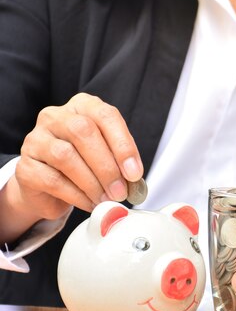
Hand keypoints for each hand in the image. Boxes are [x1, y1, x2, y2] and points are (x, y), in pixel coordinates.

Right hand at [0, 93, 142, 241]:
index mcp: (82, 106)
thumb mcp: (107, 157)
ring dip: (92, 183)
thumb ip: (121, 162)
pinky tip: (90, 203)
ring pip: (66, 156)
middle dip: (107, 166)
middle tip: (120, 191)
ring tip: (107, 199)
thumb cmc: (85, 165)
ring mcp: (36, 139)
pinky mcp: (25, 166)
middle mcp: (55, 117)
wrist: (50, 187)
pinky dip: (77, 195)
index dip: (123, 144)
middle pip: (83, 131)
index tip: (134, 173)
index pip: (105, 115)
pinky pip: (53, 180)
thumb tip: (134, 180)